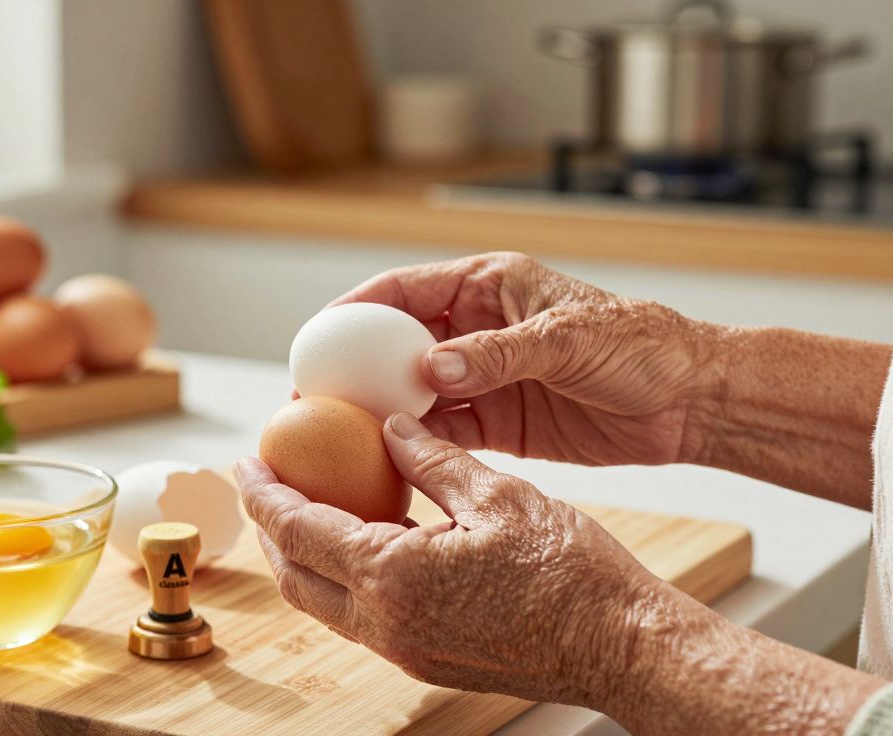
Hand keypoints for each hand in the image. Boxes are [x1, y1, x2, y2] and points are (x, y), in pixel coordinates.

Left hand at [236, 412, 663, 705]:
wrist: (621, 647)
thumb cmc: (572, 573)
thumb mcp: (498, 495)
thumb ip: (432, 460)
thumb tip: (392, 427)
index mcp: (394, 578)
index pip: (299, 530)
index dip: (264, 493)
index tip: (246, 460)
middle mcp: (386, 624)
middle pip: (295, 575)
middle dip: (270, 527)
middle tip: (265, 480)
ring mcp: (404, 651)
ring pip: (323, 602)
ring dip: (302, 555)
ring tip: (305, 505)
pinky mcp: (425, 660)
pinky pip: (360, 617)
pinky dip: (342, 575)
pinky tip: (363, 539)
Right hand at [330, 252, 722, 466]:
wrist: (690, 402)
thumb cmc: (642, 346)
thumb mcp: (569, 339)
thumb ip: (498, 354)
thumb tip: (430, 367)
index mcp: (489, 286)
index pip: (405, 290)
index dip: (357, 308)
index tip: (320, 335)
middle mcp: (476, 330)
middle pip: (396, 344)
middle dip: (355, 368)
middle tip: (317, 396)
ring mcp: (483, 378)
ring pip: (412, 391)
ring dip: (380, 410)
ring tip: (341, 434)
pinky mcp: (497, 422)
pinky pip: (443, 432)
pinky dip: (415, 444)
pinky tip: (388, 459)